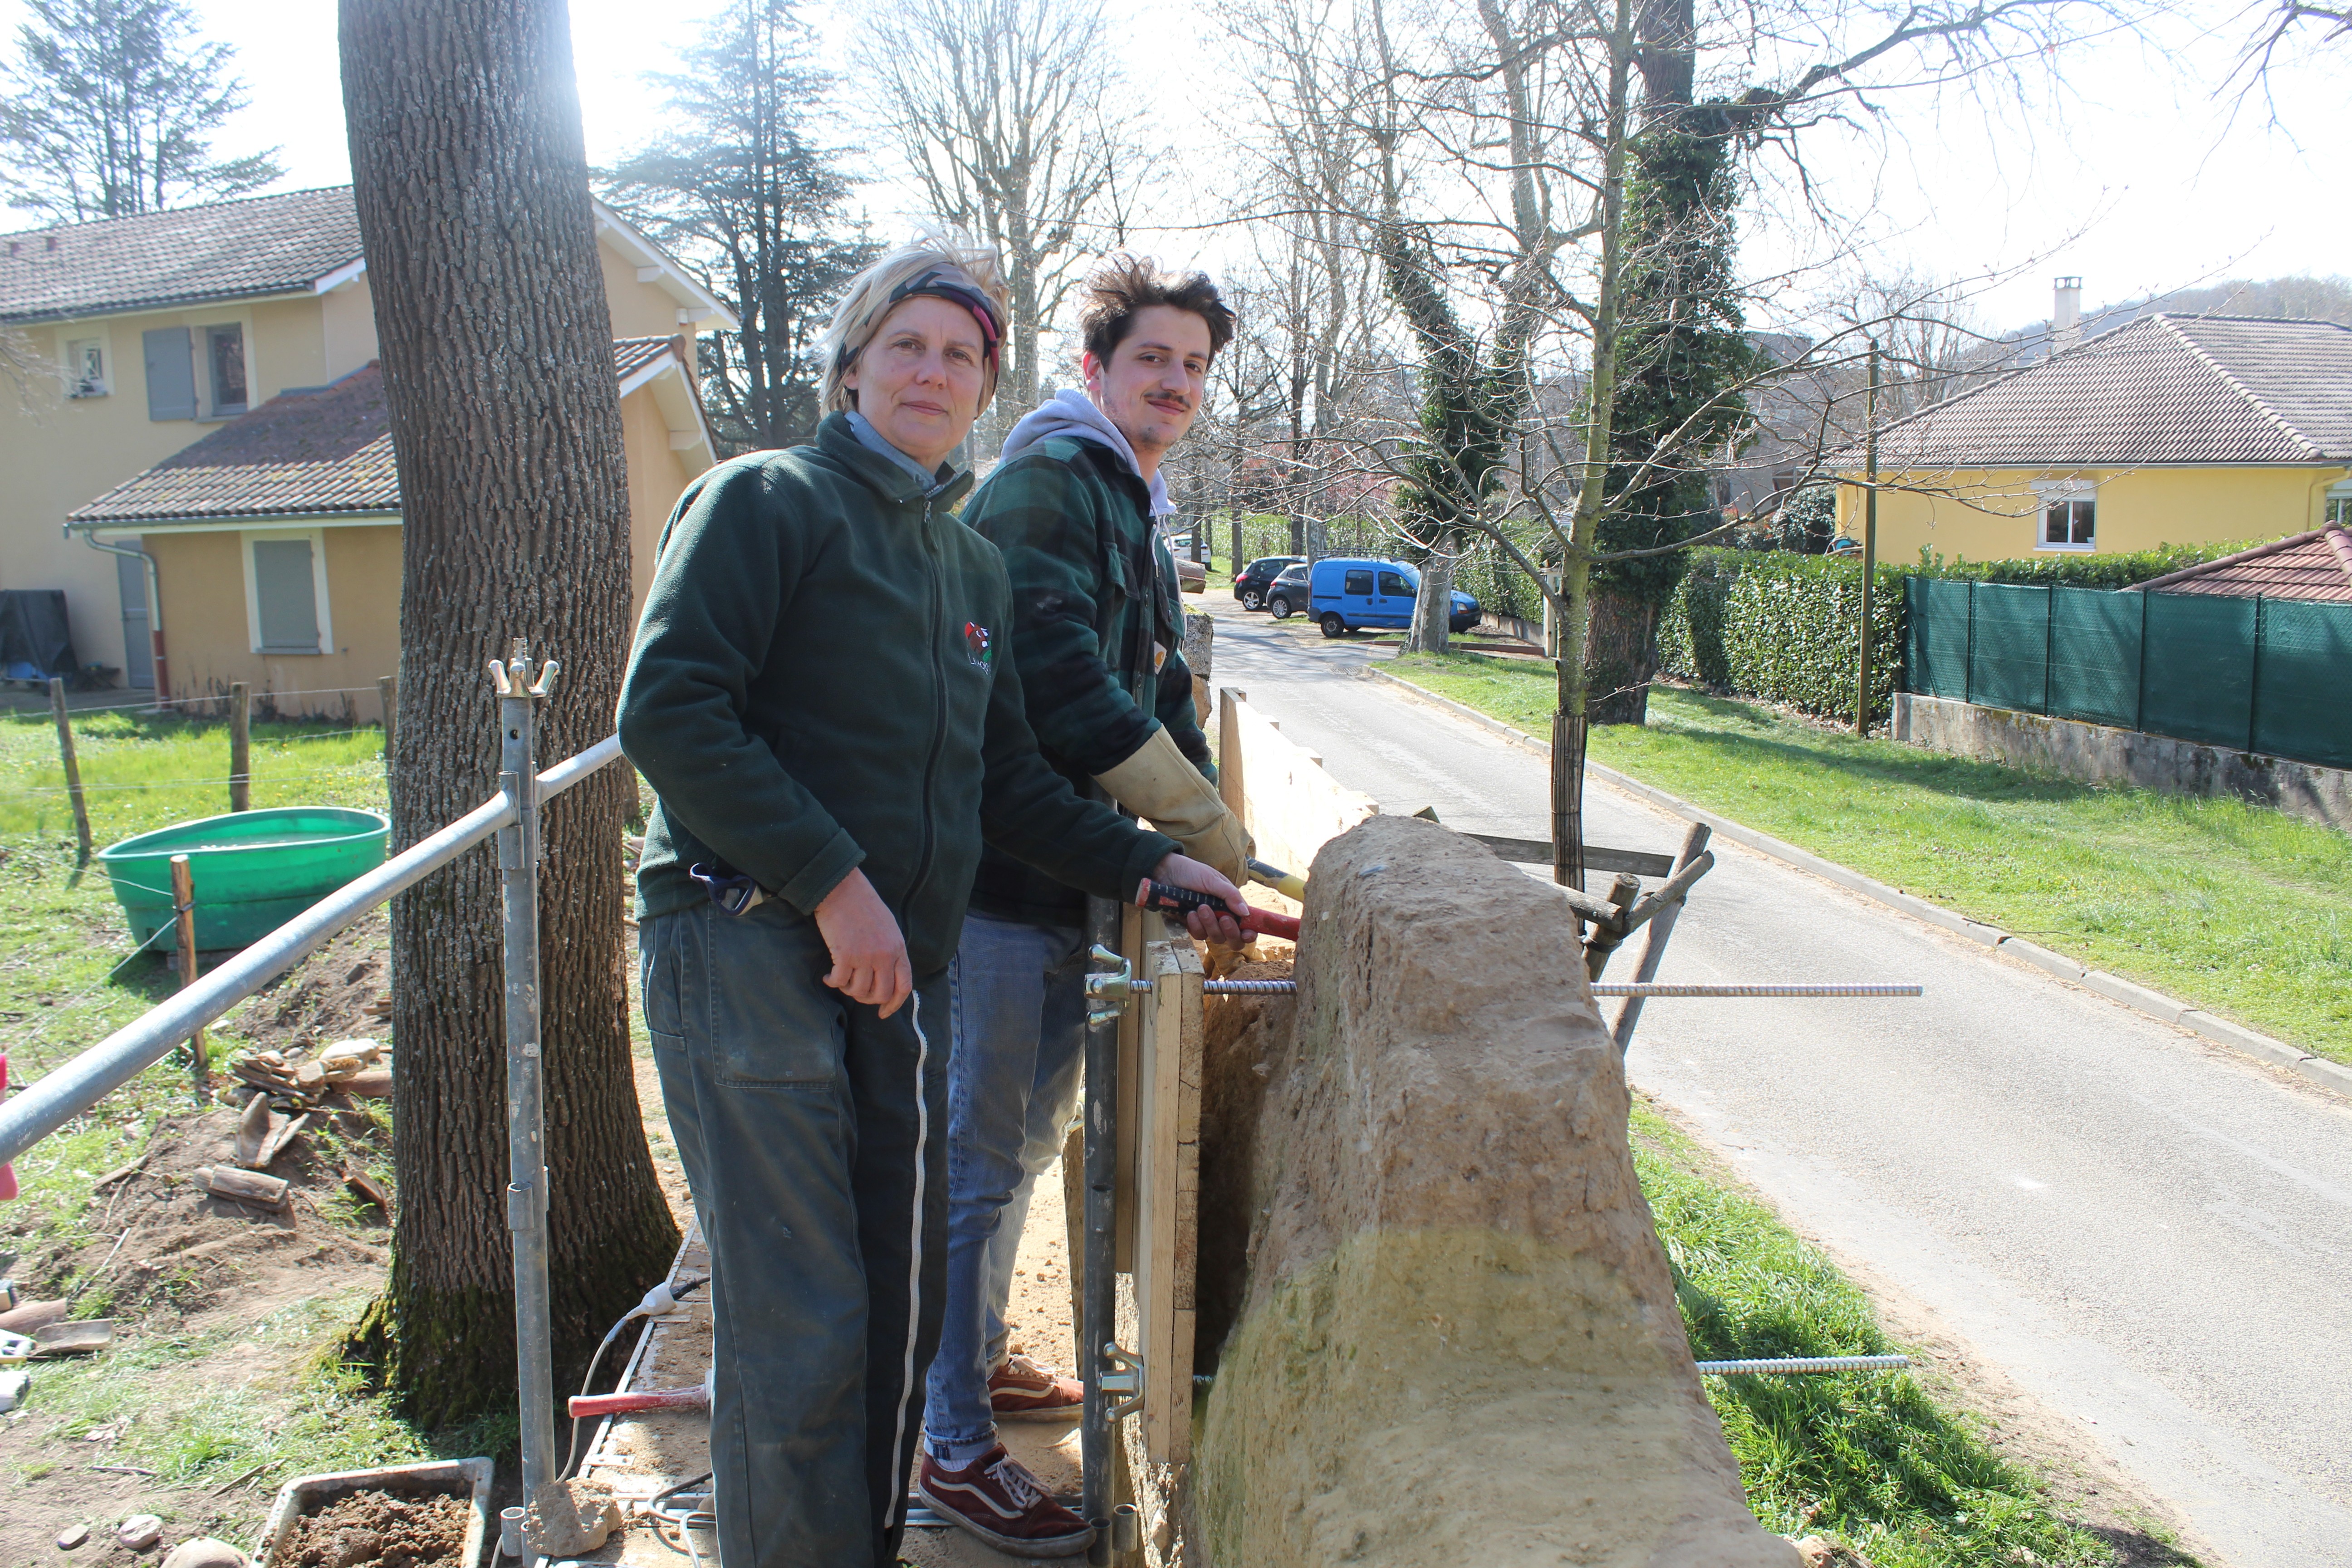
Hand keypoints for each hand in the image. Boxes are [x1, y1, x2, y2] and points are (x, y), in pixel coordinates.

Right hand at [813, 869, 912, 1018]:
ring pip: (859, 991)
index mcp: (898, 948)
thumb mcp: (888, 927)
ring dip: (847, 990)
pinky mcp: (845, 955)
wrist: (842, 889)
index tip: (884, 1013)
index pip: (904, 986)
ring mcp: (866, 956)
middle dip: (867, 999)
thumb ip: (890, 951)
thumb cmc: (863, 905)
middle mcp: (885, 955)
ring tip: (841, 979)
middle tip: (855, 992)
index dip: (894, 1004)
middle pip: (881, 994)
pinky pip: (839, 982)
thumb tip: (886, 976)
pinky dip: (832, 983)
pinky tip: (828, 977)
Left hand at [1151, 853, 1250, 945]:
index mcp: (1231, 905)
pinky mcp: (1192, 926)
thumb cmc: (1192, 872)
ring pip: (1216, 938)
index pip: (1246, 925)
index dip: (1249, 933)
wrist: (1166, 872)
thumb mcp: (1213, 880)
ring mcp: (1207, 923)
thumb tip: (1246, 913)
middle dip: (1230, 931)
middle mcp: (1221, 917)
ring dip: (1210, 925)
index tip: (1247, 933)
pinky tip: (1189, 913)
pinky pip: (1198, 935)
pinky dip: (1195, 925)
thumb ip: (1230, 895)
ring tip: (1201, 907)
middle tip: (1224, 919)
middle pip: (1233, 938)